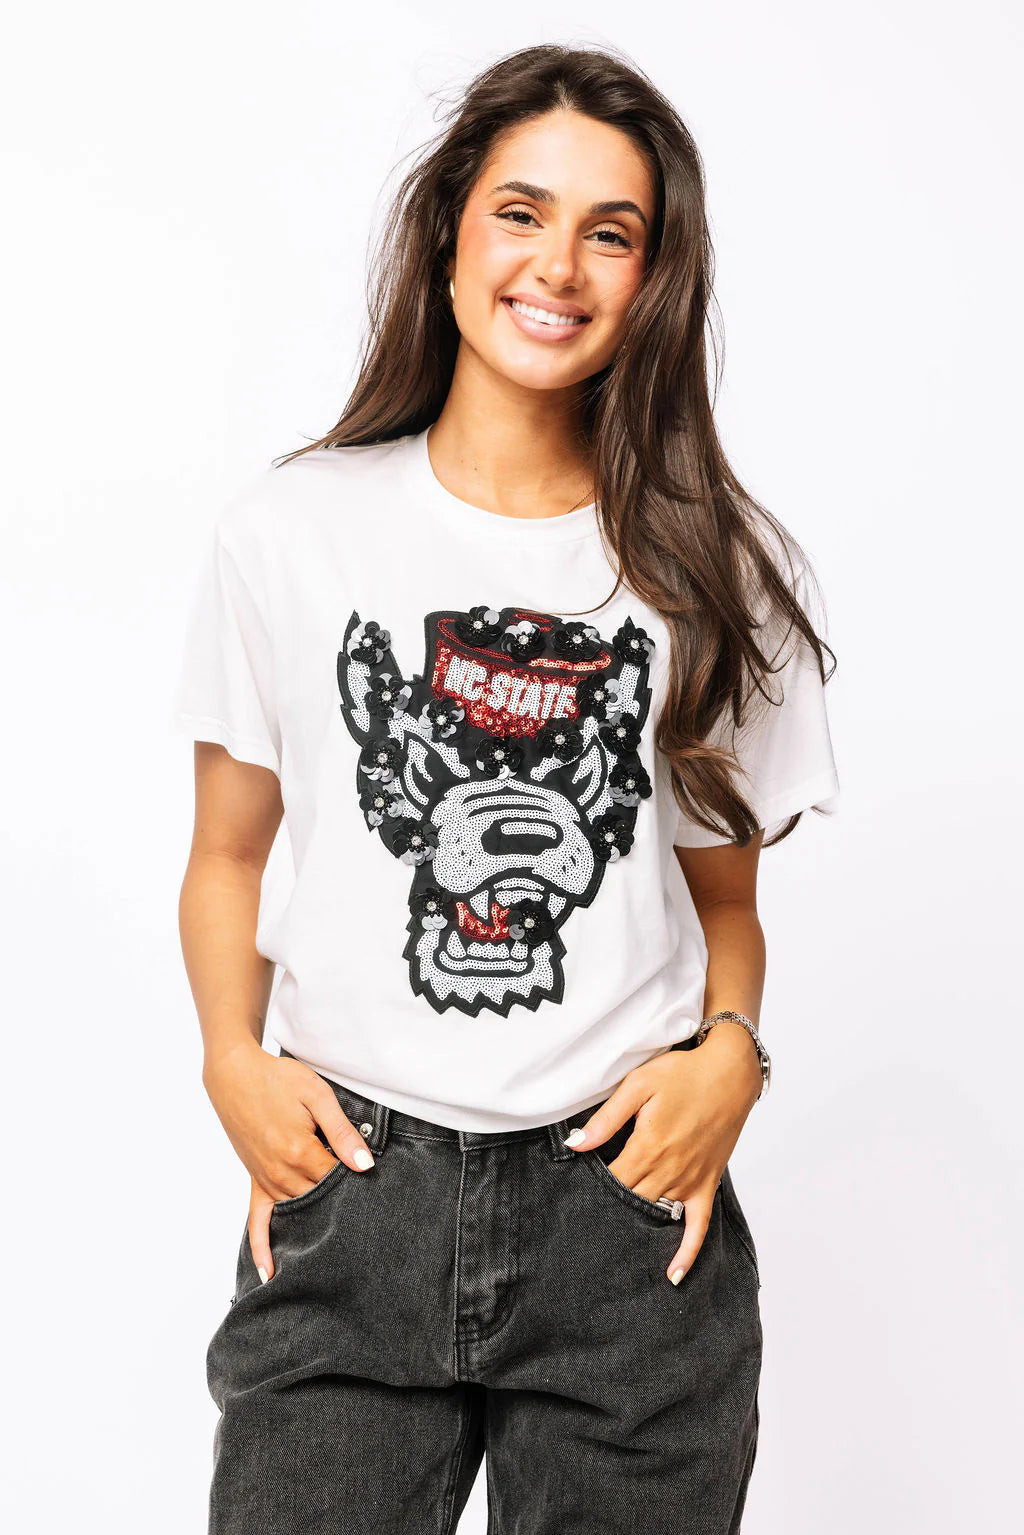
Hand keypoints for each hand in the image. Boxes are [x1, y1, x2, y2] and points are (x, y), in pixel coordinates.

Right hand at [202, 1041, 376, 1282]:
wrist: (235, 1073)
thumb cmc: (278, 1079)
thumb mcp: (317, 1096)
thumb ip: (342, 1131)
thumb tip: (365, 1165)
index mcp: (301, 1152)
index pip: (340, 1180)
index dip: (359, 1183)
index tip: (378, 1190)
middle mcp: (281, 1172)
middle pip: (321, 1199)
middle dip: (342, 1206)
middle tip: (366, 1224)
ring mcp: (265, 1179)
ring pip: (297, 1212)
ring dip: (315, 1225)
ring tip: (339, 1247)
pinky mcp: (253, 1180)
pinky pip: (255, 1220)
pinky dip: (261, 1247)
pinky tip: (270, 1272)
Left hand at [565, 1023, 762, 1284]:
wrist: (730, 1072)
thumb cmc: (683, 1073)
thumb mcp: (638, 1085)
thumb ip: (606, 1119)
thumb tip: (575, 1144)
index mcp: (648, 1147)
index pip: (611, 1182)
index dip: (591, 1190)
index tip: (573, 1197)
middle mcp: (669, 1170)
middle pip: (631, 1202)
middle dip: (609, 1212)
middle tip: (586, 1227)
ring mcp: (691, 1180)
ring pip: (657, 1214)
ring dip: (636, 1228)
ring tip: (613, 1248)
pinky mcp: (708, 1183)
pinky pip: (699, 1226)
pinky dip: (687, 1251)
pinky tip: (673, 1274)